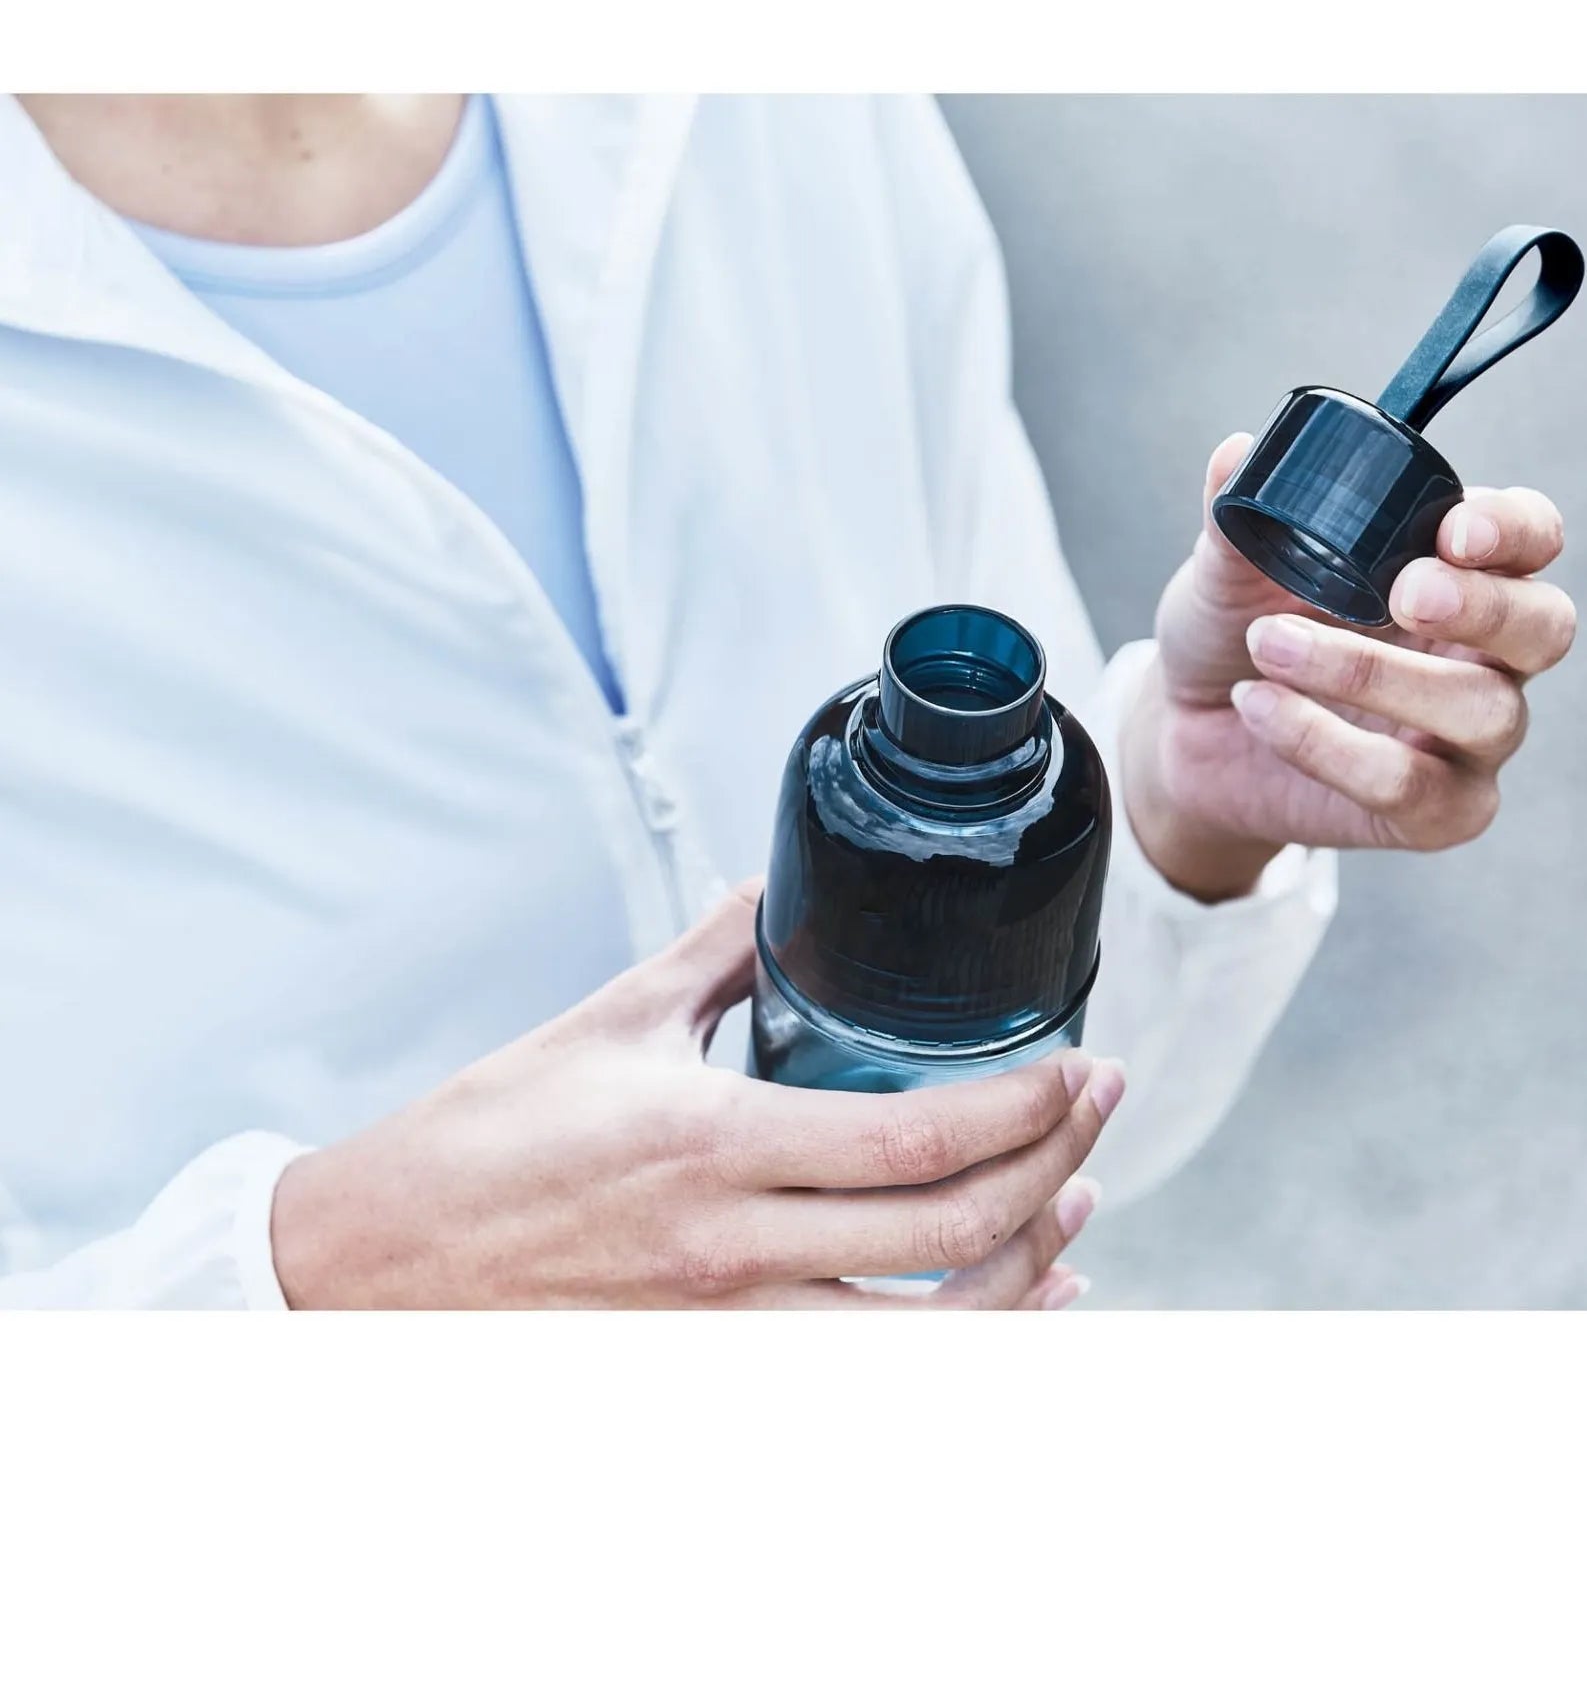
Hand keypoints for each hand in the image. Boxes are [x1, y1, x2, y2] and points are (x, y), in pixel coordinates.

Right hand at [271, 883, 1123, 1308]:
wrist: (376, 1267)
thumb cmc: (480, 1145)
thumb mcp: (602, 1024)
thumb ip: (705, 956)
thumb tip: (766, 891)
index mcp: (712, 1146)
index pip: (913, 1141)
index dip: (1023, 1108)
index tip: (1078, 1067)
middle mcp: (733, 1255)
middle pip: (949, 1238)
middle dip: (1053, 1170)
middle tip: (1098, 1111)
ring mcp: (725, 1335)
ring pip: (926, 1339)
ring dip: (1023, 1276)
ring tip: (1070, 1206)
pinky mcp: (710, 1376)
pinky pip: (865, 1381)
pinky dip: (954, 1351)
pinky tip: (1000, 1314)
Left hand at [1123, 433, 1576, 898]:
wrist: (1187, 733)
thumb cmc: (1234, 636)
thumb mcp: (1224, 571)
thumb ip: (1235, 517)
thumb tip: (1237, 453)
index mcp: (1455, 573)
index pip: (1529, 538)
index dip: (1512, 530)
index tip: (1453, 529)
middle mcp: (1483, 653)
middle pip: (1544, 626)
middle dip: (1484, 605)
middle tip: (1405, 592)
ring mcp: (1468, 739)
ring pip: (1480, 709)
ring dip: (1372, 674)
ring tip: (1271, 646)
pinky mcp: (1435, 811)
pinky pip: (1408, 784)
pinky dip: (1326, 744)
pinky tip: (1260, 707)